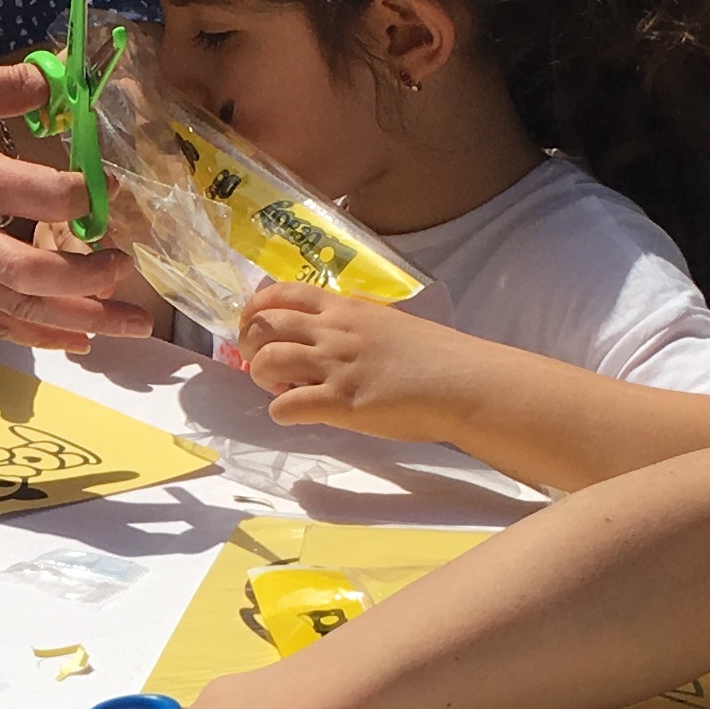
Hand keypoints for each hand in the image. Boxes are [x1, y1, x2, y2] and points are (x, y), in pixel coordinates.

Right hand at [0, 61, 144, 349]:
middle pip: (37, 272)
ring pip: (21, 309)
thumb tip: (52, 83)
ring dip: (82, 320)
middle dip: (92, 276)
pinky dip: (37, 335)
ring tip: (131, 326)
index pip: (45, 196)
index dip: (91, 193)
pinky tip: (77, 339)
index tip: (112, 186)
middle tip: (125, 266)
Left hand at [233, 283, 490, 442]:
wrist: (461, 381)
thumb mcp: (387, 324)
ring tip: (276, 388)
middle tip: (256, 361)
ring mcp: (335, 366)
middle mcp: (333, 331)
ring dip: (260, 376)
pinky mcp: (341, 402)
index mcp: (345, 308)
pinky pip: (287, 406)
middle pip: (265, 325)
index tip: (251, 323)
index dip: (257, 308)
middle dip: (248, 343)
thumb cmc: (433, 356)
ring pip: (267, 361)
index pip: (283, 293)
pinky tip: (293, 414)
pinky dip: (280, 412)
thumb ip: (353, 326)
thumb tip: (329, 338)